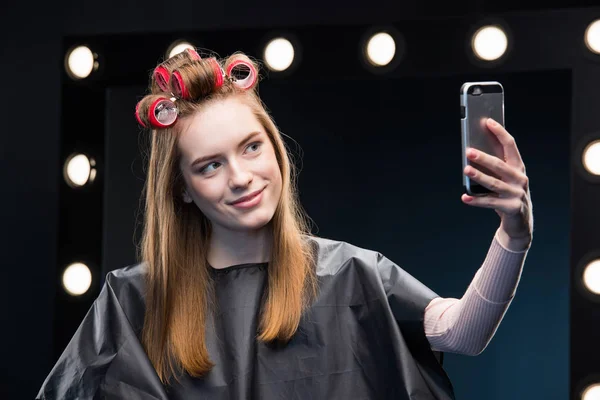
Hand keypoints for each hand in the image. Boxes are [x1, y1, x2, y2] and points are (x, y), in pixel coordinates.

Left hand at [462, 118, 532, 243]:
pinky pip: (490, 203)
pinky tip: (465, 197)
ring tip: (466, 170)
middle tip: (468, 152)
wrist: (520, 222)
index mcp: (518, 166)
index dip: (500, 133)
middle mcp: (520, 178)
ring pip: (495, 183)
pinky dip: (476, 200)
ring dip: (479, 176)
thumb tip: (473, 151)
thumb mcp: (504, 179)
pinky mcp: (512, 208)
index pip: (510, 145)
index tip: (487, 122)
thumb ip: (494, 166)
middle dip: (484, 157)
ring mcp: (517, 194)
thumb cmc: (507, 194)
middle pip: (500, 165)